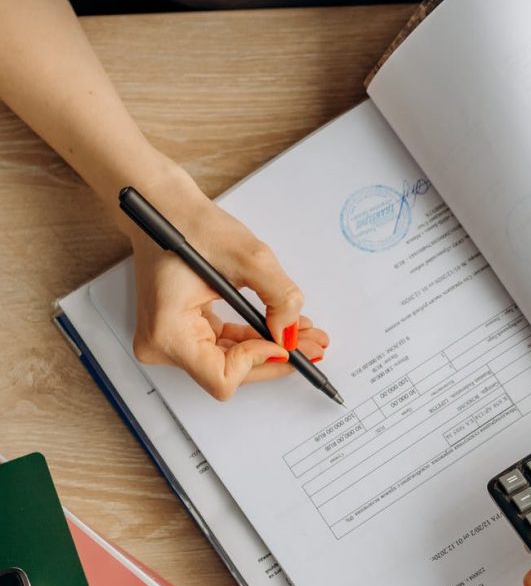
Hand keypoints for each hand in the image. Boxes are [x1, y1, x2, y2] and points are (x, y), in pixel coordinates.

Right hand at [130, 172, 329, 399]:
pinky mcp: (181, 333)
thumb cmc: (189, 225)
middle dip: (275, 359)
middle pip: (230, 374)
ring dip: (269, 350)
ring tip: (304, 336)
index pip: (222, 377)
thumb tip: (290, 331)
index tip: (283, 342)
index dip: (258, 362)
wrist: (163, 208)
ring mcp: (169, 341)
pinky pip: (224, 348)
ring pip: (231, 364)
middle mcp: (162, 344)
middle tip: (312, 346)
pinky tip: (280, 328)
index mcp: (168, 331)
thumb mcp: (250, 257)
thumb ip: (280, 297)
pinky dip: (253, 340)